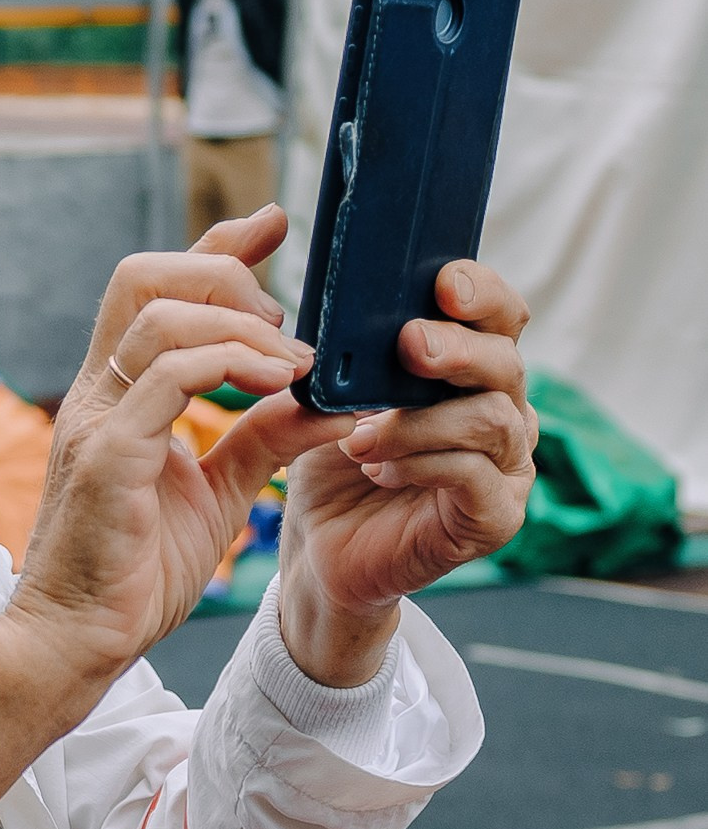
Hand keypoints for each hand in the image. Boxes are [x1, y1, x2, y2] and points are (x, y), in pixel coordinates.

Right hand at [5, 206, 329, 677]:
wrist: (75, 643)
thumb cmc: (132, 573)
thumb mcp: (217, 493)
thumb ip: (261, 439)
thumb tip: (325, 399)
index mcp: (117, 394)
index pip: (157, 288)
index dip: (217, 245)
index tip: (275, 224)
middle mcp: (98, 393)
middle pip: (143, 276)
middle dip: (223, 271)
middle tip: (283, 316)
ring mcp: (97, 420)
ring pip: (160, 317)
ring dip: (239, 324)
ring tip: (291, 360)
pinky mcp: (108, 456)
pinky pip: (167, 377)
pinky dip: (231, 366)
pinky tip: (277, 386)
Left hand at [276, 260, 535, 682]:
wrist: (320, 549)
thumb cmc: (330, 461)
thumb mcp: (331, 395)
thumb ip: (347, 353)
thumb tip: (346, 312)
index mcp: (471, 371)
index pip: (499, 317)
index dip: (481, 292)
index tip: (443, 280)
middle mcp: (503, 412)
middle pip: (507, 362)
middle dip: (459, 348)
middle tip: (410, 344)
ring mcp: (508, 467)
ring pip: (493, 420)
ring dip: (421, 420)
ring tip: (360, 438)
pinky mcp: (497, 517)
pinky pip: (475, 476)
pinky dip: (423, 464)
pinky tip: (379, 470)